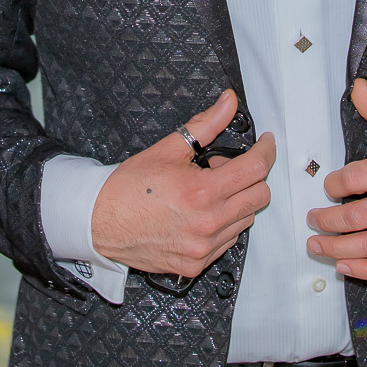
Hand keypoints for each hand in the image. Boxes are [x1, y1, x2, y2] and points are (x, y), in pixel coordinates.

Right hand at [91, 90, 274, 276]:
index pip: (256, 169)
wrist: (99, 223)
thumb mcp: (168, 149)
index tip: (265, 144)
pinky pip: (229, 240)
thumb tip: (228, 102)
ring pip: (246, 218)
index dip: (266, 151)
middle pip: (260, 195)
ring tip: (205, 192)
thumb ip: (205, 125)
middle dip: (250, 176)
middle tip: (222, 167)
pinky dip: (224, 224)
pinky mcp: (196, 264)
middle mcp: (208, 223)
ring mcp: (204, 247)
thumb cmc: (129, 187)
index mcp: (202, 192)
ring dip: (236, 201)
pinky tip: (200, 213)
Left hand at [306, 79, 366, 279]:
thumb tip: (357, 87)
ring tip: (317, 245)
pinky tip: (345, 266)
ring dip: (337, 249)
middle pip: (357, 217)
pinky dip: (364, 270)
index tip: (329, 188)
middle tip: (313, 220)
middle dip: (326, 221)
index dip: (334, 185)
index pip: (355, 178)